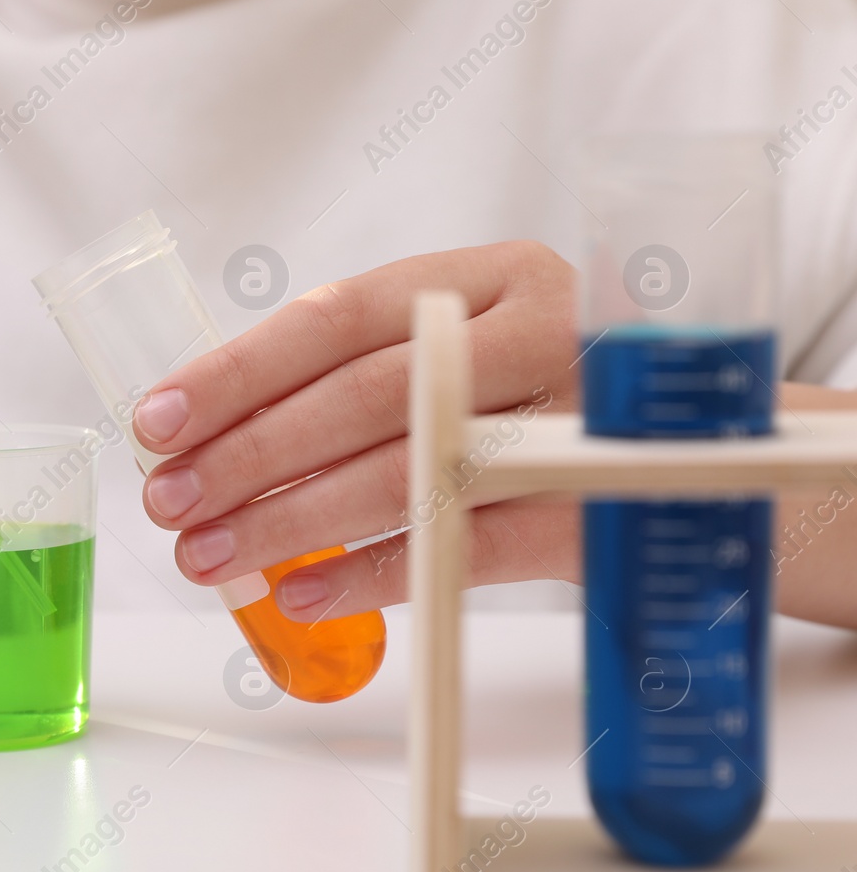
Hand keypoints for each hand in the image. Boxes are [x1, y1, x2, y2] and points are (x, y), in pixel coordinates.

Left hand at [131, 241, 582, 619]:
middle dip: (249, 453)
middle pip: (365, 392)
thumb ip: (376, 376)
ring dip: (291, 519)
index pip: (338, 317)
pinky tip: (302, 594)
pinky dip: (376, 572)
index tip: (156, 423)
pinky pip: (471, 546)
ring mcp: (581, 417)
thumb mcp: (478, 358)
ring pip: (409, 468)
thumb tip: (216, 437)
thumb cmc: (559, 408)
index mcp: (492, 278)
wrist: (715, 464)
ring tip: (209, 557)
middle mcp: (539, 330)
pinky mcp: (602, 505)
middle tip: (168, 503)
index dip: (237, 372)